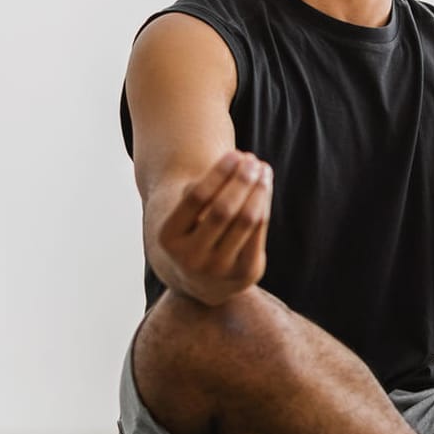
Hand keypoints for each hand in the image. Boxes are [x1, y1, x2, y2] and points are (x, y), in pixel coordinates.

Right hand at [156, 150, 272, 305]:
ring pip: (246, 220)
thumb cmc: (192, 231)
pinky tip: (265, 187)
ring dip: (257, 190)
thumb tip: (238, 162)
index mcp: (168, 239)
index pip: (196, 198)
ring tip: (262, 169)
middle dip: (241, 181)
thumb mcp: (184, 212)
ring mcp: (218, 270)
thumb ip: (201, 191)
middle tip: (252, 160)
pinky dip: (263, 205)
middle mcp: (190, 258)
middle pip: (223, 209)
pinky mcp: (244, 274)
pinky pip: (259, 232)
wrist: (200, 280)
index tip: (235, 154)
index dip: (219, 173)